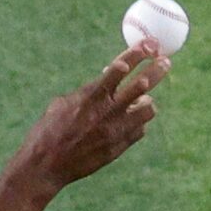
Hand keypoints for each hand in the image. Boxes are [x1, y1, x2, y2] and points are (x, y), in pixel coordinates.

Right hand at [9, 42, 168, 196]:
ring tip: (141, 101)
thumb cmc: (48, 131)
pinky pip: (139, 130)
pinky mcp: (118, 147)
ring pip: (148, 109)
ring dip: (146, 102)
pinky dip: (136, 124)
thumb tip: (107, 77)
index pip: (122, 66)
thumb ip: (89, 91)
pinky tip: (127, 123)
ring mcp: (115, 131)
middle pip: (143, 84)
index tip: (150, 43)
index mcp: (92, 95)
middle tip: (165, 62)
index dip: (139, 52)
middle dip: (157, 69)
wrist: (45, 167)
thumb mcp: (63, 103)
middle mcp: (107, 111)